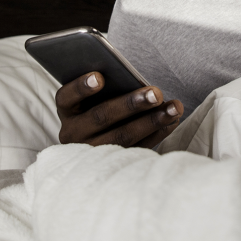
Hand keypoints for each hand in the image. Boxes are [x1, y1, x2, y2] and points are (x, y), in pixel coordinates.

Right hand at [55, 72, 184, 147]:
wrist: (95, 142)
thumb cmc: (97, 103)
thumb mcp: (91, 95)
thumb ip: (104, 84)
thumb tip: (131, 76)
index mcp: (67, 110)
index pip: (66, 96)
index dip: (82, 87)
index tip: (100, 76)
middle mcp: (73, 133)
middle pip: (101, 117)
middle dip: (131, 104)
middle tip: (156, 93)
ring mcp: (92, 151)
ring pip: (122, 137)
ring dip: (152, 121)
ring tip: (174, 108)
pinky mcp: (113, 163)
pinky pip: (137, 148)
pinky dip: (157, 133)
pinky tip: (172, 120)